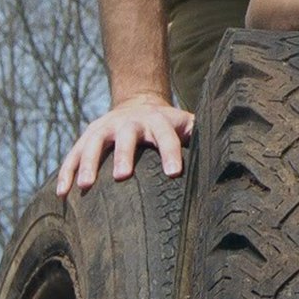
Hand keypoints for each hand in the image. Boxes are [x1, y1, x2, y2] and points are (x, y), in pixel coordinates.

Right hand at [55, 95, 191, 194]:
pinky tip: (62, 194)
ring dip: (89, 165)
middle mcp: (129, 123)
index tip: (174, 173)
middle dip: (124, 155)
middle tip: (123, 177)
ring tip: (85, 187)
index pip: (167, 137)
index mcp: (158, 122)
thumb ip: (203, 135)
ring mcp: (105, 129)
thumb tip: (236, 151)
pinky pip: (74, 155)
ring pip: (94, 145)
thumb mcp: (188, 125)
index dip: (171, 153)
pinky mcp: (87, 138)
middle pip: (126, 138)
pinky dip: (67, 173)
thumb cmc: (171, 126)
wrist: (138, 104)